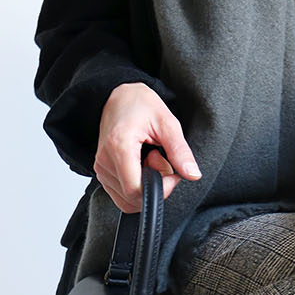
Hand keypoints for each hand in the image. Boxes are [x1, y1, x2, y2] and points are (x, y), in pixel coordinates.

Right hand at [95, 82, 201, 212]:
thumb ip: (180, 151)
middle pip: (133, 197)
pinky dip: (136, 186)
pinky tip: (141, 165)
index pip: (135, 190)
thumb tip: (193, 175)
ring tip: (149, 158)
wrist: (119, 97)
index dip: (160, 189)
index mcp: (119, 147)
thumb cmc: (140, 105)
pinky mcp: (101, 173)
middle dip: (155, 185)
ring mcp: (101, 169)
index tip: (172, 174)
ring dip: (145, 185)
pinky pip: (122, 194)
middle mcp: (104, 161)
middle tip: (160, 160)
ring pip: (129, 198)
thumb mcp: (167, 123)